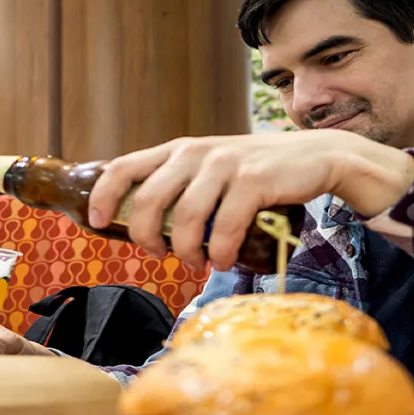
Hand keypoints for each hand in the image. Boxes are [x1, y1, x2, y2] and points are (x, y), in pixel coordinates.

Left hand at [88, 130, 413, 270]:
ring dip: (187, 251)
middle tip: (161, 256)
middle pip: (149, 200)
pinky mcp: (253, 180)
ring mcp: (225, 165)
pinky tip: (221, 261)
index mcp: (179, 150)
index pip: (124, 167)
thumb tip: (150, 225)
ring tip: (198, 264)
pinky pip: (225, 226)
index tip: (97, 222)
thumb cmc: (260, 172)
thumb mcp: (213, 170)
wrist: (316, 157)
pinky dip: (220, 251)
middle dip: (148, 238)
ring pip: (186, 218)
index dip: (104, 197)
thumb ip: (184, 186)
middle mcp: (196, 153)